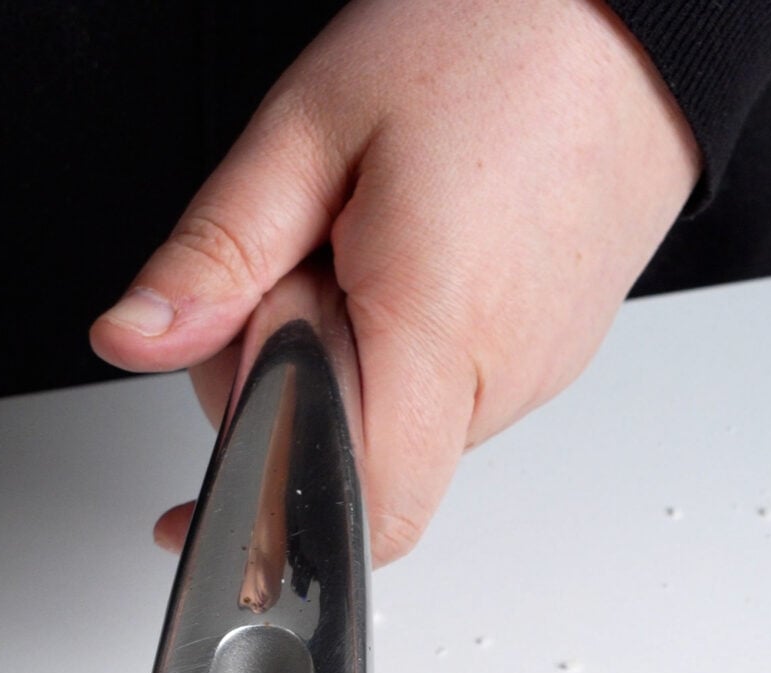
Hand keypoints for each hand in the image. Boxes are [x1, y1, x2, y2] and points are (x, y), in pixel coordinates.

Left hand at [89, 0, 698, 564]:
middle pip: (353, 467)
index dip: (266, 524)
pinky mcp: (550, 358)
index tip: (202, 510)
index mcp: (434, 330)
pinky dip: (398, 350)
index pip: (350, 511)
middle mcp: (499, 377)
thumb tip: (133, 340)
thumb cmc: (496, 36)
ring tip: (370, 245)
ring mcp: (536, 375)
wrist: (637, 8)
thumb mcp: (310, 126)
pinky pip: (443, 397)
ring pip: (396, 433)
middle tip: (295, 273)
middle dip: (286, 396)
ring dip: (346, 366)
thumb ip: (215, 253)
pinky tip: (413, 260)